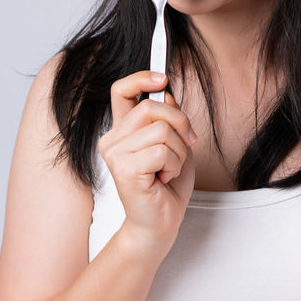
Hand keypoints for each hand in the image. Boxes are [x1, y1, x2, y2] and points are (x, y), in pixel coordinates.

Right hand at [98, 71, 197, 254]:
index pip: (122, 91)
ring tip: (170, 168)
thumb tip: (166, 94)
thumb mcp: (175, 143)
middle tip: (188, 142)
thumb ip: (168, 118)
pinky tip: (164, 178)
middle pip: (151, 107)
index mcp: (123, 130)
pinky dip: (174, 164)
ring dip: (178, 150)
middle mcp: (113, 139)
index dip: (141, 77)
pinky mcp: (124, 169)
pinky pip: (162, 151)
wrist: (160, 223)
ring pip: (161, 130)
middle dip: (179, 122)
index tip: (163, 77)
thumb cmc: (167, 186)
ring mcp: (116, 154)